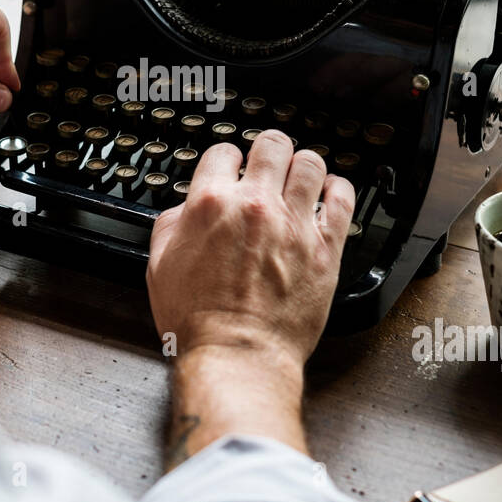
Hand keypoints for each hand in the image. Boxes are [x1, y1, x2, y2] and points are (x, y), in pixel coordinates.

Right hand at [147, 131, 354, 463]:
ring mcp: (294, 224)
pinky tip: (331, 193)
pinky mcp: (326, 247)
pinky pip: (342, 199)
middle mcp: (255, 205)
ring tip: (300, 176)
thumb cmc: (198, 320)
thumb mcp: (160, 265)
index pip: (224, 152)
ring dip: (303, 166)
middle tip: (269, 163)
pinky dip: (337, 189)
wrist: (236, 355)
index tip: (233, 169)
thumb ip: (172, 225)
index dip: (227, 160)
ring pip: (310, 164)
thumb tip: (184, 211)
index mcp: (210, 203)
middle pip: (272, 146)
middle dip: (268, 151)